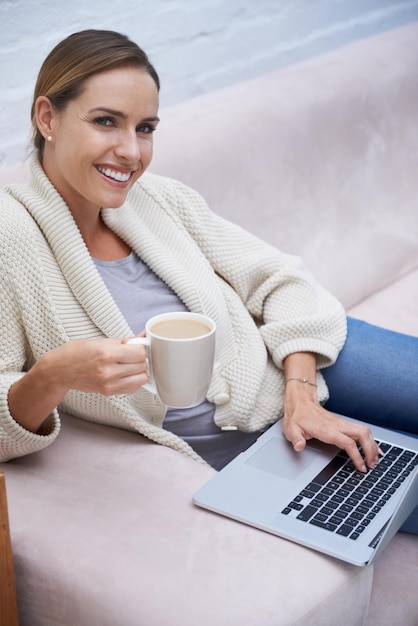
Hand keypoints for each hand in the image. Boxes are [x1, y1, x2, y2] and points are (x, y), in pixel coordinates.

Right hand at [9, 337, 149, 433]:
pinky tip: (124, 374)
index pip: (140, 353)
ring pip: (141, 379)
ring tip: (129, 365)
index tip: (135, 347)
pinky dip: (133, 381)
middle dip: (140, 359)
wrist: (58, 371)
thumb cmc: (76, 353)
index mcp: (106, 354)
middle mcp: (108, 371)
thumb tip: (142, 339)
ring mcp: (108, 384)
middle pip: (142, 366)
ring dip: (139, 371)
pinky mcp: (108, 392)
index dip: (140, 348)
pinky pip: (133, 388)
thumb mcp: (100, 341)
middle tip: (131, 355)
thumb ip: (123, 342)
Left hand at [283, 383, 381, 472]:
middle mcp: (337, 425)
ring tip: (376, 459)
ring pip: (365, 431)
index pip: (348, 443)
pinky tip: (374, 448)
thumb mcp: (291, 428)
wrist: (300, 401)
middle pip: (363, 435)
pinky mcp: (343, 423)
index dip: (357, 456)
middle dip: (371, 450)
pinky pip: (361, 430)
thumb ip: (296, 439)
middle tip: (373, 465)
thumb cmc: (297, 416)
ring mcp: (342, 423)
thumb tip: (299, 447)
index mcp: (327, 429)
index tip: (361, 467)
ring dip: (373, 445)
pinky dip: (370, 439)